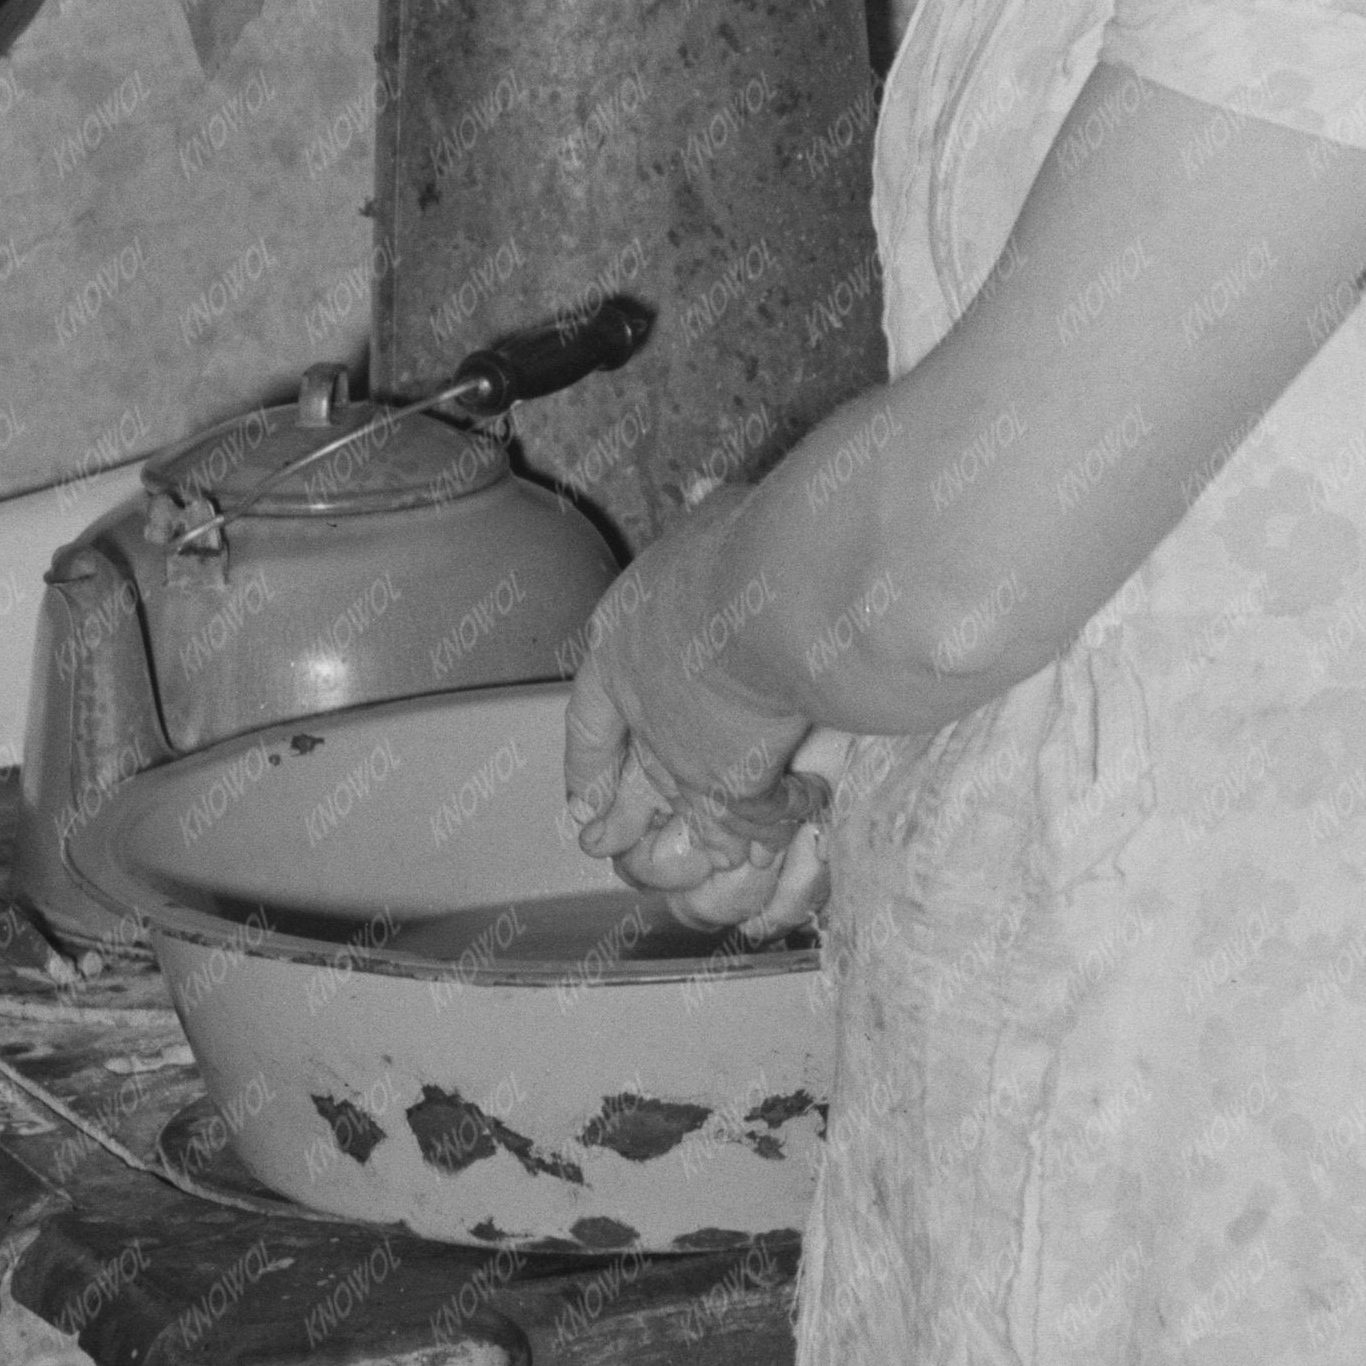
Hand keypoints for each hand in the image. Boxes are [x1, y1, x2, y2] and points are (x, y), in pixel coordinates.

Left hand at [566, 516, 812, 911]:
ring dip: (674, 854)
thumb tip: (703, 489)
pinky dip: (752, 850)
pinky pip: (737, 835)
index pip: (589, 715)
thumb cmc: (753, 546)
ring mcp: (685, 757)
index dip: (588, 756)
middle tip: (601, 846)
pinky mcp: (733, 787)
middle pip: (622, 784)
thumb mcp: (715, 516)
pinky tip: (756, 859)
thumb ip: (707, 516)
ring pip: (672, 823)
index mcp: (621, 645)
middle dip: (616, 820)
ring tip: (671, 877)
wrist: (784, 598)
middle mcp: (643, 712)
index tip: (581, 789)